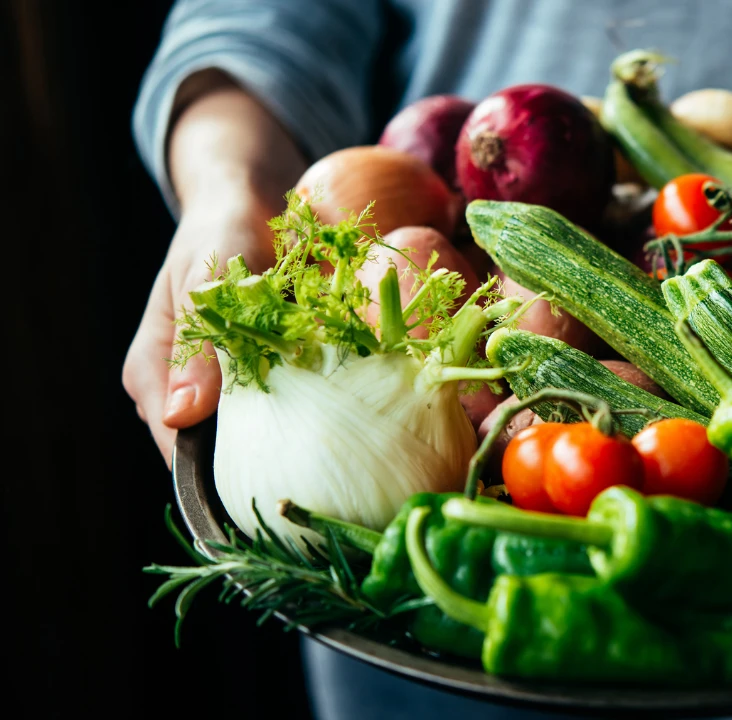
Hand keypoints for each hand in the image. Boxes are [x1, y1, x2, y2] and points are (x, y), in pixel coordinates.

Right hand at [123, 78, 304, 464]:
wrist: (251, 202)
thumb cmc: (220, 232)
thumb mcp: (203, 276)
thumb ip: (196, 343)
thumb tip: (181, 417)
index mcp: (153, 373)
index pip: (174, 449)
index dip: (216, 476)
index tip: (270, 489)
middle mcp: (185, 388)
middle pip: (217, 452)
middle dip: (263, 464)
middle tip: (316, 471)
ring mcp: (225, 385)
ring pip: (257, 435)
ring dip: (294, 437)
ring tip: (334, 447)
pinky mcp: (265, 374)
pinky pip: (290, 406)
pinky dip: (313, 409)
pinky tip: (343, 412)